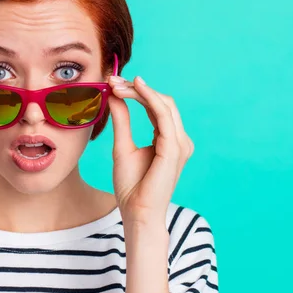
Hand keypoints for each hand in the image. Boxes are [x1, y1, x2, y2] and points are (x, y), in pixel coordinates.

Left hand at [107, 75, 193, 226]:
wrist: (136, 212)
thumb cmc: (131, 186)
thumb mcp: (122, 146)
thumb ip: (122, 120)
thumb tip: (114, 96)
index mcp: (169, 140)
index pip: (156, 107)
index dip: (136, 92)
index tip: (113, 84)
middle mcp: (178, 140)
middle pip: (162, 102)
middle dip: (137, 88)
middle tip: (113, 81)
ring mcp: (180, 144)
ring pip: (164, 104)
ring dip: (140, 91)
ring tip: (117, 85)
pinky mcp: (174, 148)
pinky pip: (164, 115)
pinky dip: (149, 98)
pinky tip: (134, 89)